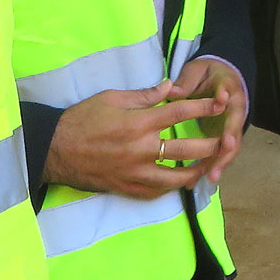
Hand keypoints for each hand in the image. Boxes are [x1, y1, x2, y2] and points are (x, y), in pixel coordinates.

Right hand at [43, 79, 224, 197]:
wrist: (54, 149)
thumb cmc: (81, 119)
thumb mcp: (112, 98)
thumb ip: (144, 95)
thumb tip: (170, 87)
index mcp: (138, 124)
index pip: (179, 114)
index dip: (203, 108)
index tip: (220, 104)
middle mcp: (141, 150)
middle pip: (186, 149)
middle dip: (210, 145)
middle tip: (225, 142)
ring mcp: (134, 173)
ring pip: (176, 178)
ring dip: (196, 172)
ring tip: (209, 166)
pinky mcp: (126, 188)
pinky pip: (156, 192)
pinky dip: (171, 188)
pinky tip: (180, 182)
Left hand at [169, 56, 248, 183]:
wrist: (223, 78)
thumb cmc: (208, 73)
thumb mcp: (197, 70)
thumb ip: (187, 80)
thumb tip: (172, 90)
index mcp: (229, 89)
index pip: (229, 94)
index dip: (225, 98)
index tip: (221, 100)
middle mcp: (235, 110)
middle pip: (234, 128)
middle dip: (229, 143)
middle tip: (224, 150)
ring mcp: (231, 126)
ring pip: (230, 147)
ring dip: (221, 162)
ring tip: (211, 177)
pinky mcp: (224, 138)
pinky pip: (220, 154)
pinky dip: (212, 167)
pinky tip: (200, 180)